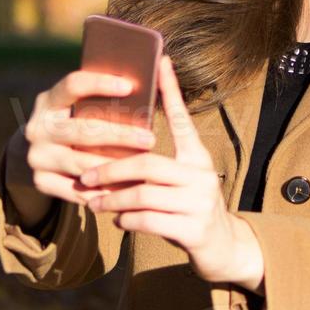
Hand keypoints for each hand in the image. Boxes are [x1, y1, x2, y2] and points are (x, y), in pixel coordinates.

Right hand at [20, 70, 156, 206]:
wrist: (43, 151)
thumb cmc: (76, 120)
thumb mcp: (78, 105)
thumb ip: (102, 99)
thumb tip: (144, 85)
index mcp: (48, 100)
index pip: (72, 85)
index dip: (100, 84)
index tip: (129, 86)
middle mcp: (38, 128)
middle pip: (83, 130)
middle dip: (120, 135)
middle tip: (150, 139)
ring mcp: (37, 157)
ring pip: (82, 163)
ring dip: (115, 166)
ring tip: (143, 166)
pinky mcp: (40, 181)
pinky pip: (77, 189)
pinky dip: (103, 190)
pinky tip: (127, 188)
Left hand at [78, 54, 264, 289]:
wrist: (223, 249)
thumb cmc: (191, 209)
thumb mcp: (181, 182)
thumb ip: (158, 167)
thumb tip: (117, 152)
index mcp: (197, 157)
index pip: (183, 118)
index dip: (171, 90)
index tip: (161, 61)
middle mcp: (202, 174)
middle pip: (148, 163)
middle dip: (112, 169)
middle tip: (86, 176)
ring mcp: (200, 202)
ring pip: (144, 194)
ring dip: (112, 199)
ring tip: (94, 203)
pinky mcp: (194, 229)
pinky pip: (149, 220)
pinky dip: (127, 219)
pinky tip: (117, 220)